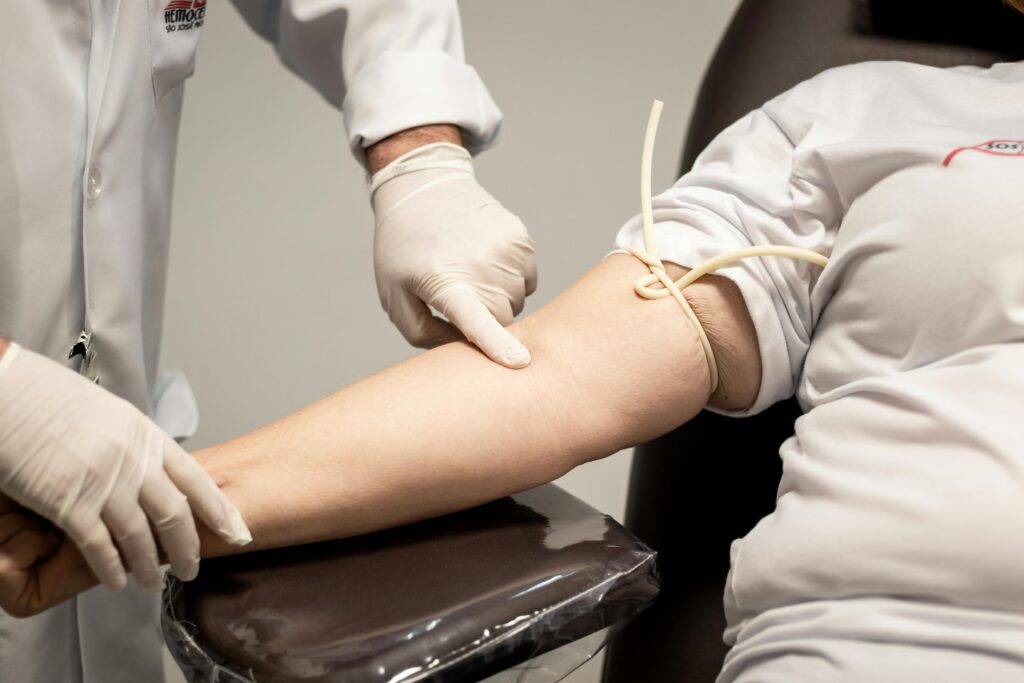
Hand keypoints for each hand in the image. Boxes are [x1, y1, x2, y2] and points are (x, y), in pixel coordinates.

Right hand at [0, 343, 250, 593]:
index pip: (196, 480)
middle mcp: (134, 461)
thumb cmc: (52, 399)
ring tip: (152, 584)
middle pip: (175, 514)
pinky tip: (116, 583)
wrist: (10, 391)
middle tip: (191, 569)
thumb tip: (147, 465)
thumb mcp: (111, 415)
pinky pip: (100, 546)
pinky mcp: (69, 502)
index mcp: (146, 437)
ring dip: (149, 566)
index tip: (236, 532)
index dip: (219, 512)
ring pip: (141, 536)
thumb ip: (134, 444)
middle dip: (188, 548)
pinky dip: (112, 569)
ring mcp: (104, 482)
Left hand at [371, 143, 537, 367]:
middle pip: (504, 320)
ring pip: (518, 301)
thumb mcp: (395, 296)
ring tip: (468, 273)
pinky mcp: (521, 237)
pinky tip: (485, 261)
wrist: (422, 187)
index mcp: (445, 281)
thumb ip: (423, 334)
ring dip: (498, 299)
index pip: (476, 320)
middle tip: (458, 298)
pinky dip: (511, 280)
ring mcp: (506, 248)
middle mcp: (480, 263)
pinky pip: (528, 280)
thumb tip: (465, 350)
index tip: (520, 362)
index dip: (498, 344)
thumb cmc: (403, 249)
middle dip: (485, 320)